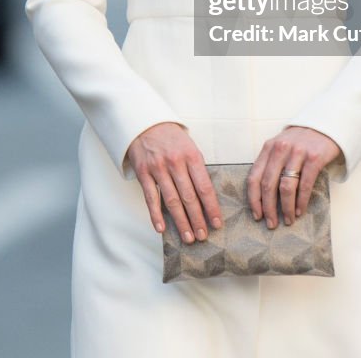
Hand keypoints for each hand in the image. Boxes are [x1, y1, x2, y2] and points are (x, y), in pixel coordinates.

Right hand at [126, 122, 222, 243]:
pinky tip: (162, 229)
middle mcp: (175, 163)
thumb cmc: (172, 138)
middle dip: (197, 219)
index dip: (211, 207)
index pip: (204, 187)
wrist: (146, 123)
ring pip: (172, 201)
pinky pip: (150, 198)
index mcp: (191, 155)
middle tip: (203, 236)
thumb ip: (197, 168)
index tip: (217, 223)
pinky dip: (156, 215)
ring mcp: (158, 168)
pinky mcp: (143, 173)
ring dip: (181, 222)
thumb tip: (207, 196)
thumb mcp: (189, 146)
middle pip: (189, 197)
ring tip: (188, 238)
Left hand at [247, 126, 342, 229]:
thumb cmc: (299, 142)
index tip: (257, 215)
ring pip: (286, 187)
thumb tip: (261, 196)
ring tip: (289, 220)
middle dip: (269, 208)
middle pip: (268, 185)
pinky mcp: (314, 157)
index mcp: (268, 148)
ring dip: (286, 208)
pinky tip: (300, 210)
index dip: (254, 199)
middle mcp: (280, 149)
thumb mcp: (280, 147)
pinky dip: (301, 201)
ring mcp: (297, 152)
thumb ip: (270, 164)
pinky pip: (305, 185)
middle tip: (272, 224)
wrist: (324, 126)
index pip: (254, 177)